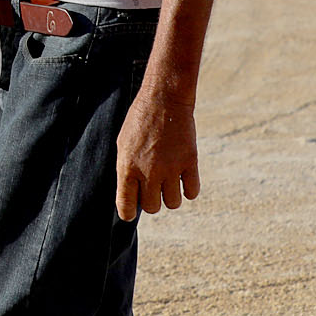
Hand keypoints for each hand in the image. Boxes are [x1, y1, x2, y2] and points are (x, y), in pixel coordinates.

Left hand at [115, 84, 199, 220]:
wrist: (164, 101)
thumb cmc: (139, 121)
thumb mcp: (123, 144)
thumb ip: (127, 169)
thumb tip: (131, 194)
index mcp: (127, 166)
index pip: (126, 203)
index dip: (127, 213)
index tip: (129, 214)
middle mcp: (148, 171)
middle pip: (152, 207)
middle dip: (151, 201)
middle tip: (152, 189)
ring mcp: (170, 168)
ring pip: (173, 203)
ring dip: (170, 196)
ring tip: (168, 183)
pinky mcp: (190, 162)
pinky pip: (192, 192)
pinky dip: (188, 190)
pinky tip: (184, 179)